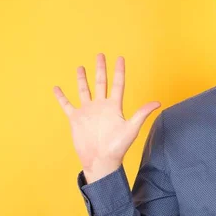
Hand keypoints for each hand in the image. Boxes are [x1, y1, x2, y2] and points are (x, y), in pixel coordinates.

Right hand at [53, 53, 160, 182]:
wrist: (101, 161)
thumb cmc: (118, 147)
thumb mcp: (131, 128)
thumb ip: (142, 113)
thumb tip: (158, 102)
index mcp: (114, 106)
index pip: (117, 84)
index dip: (119, 71)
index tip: (120, 58)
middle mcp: (101, 106)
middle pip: (101, 82)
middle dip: (100, 68)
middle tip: (100, 55)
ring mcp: (88, 112)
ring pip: (84, 90)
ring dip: (82, 79)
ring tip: (81, 67)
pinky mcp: (76, 119)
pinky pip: (67, 105)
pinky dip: (61, 97)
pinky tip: (57, 88)